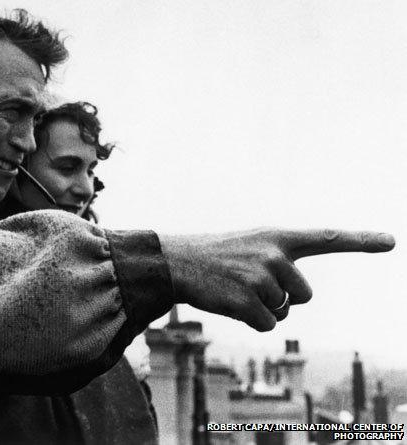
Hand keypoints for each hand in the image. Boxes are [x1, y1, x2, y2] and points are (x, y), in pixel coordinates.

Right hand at [158, 228, 394, 330]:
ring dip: (262, 309)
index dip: (361, 241)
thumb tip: (291, 307)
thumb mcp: (250, 246)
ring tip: (235, 289)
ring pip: (284, 311)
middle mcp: (274, 254)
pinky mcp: (248, 301)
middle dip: (282, 298)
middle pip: (303, 294)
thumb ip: (279, 264)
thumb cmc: (216, 256)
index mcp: (278, 236)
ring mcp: (261, 278)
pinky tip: (230, 303)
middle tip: (248, 283)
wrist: (176, 262)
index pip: (327, 237)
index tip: (392, 241)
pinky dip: (251, 321)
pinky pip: (268, 324)